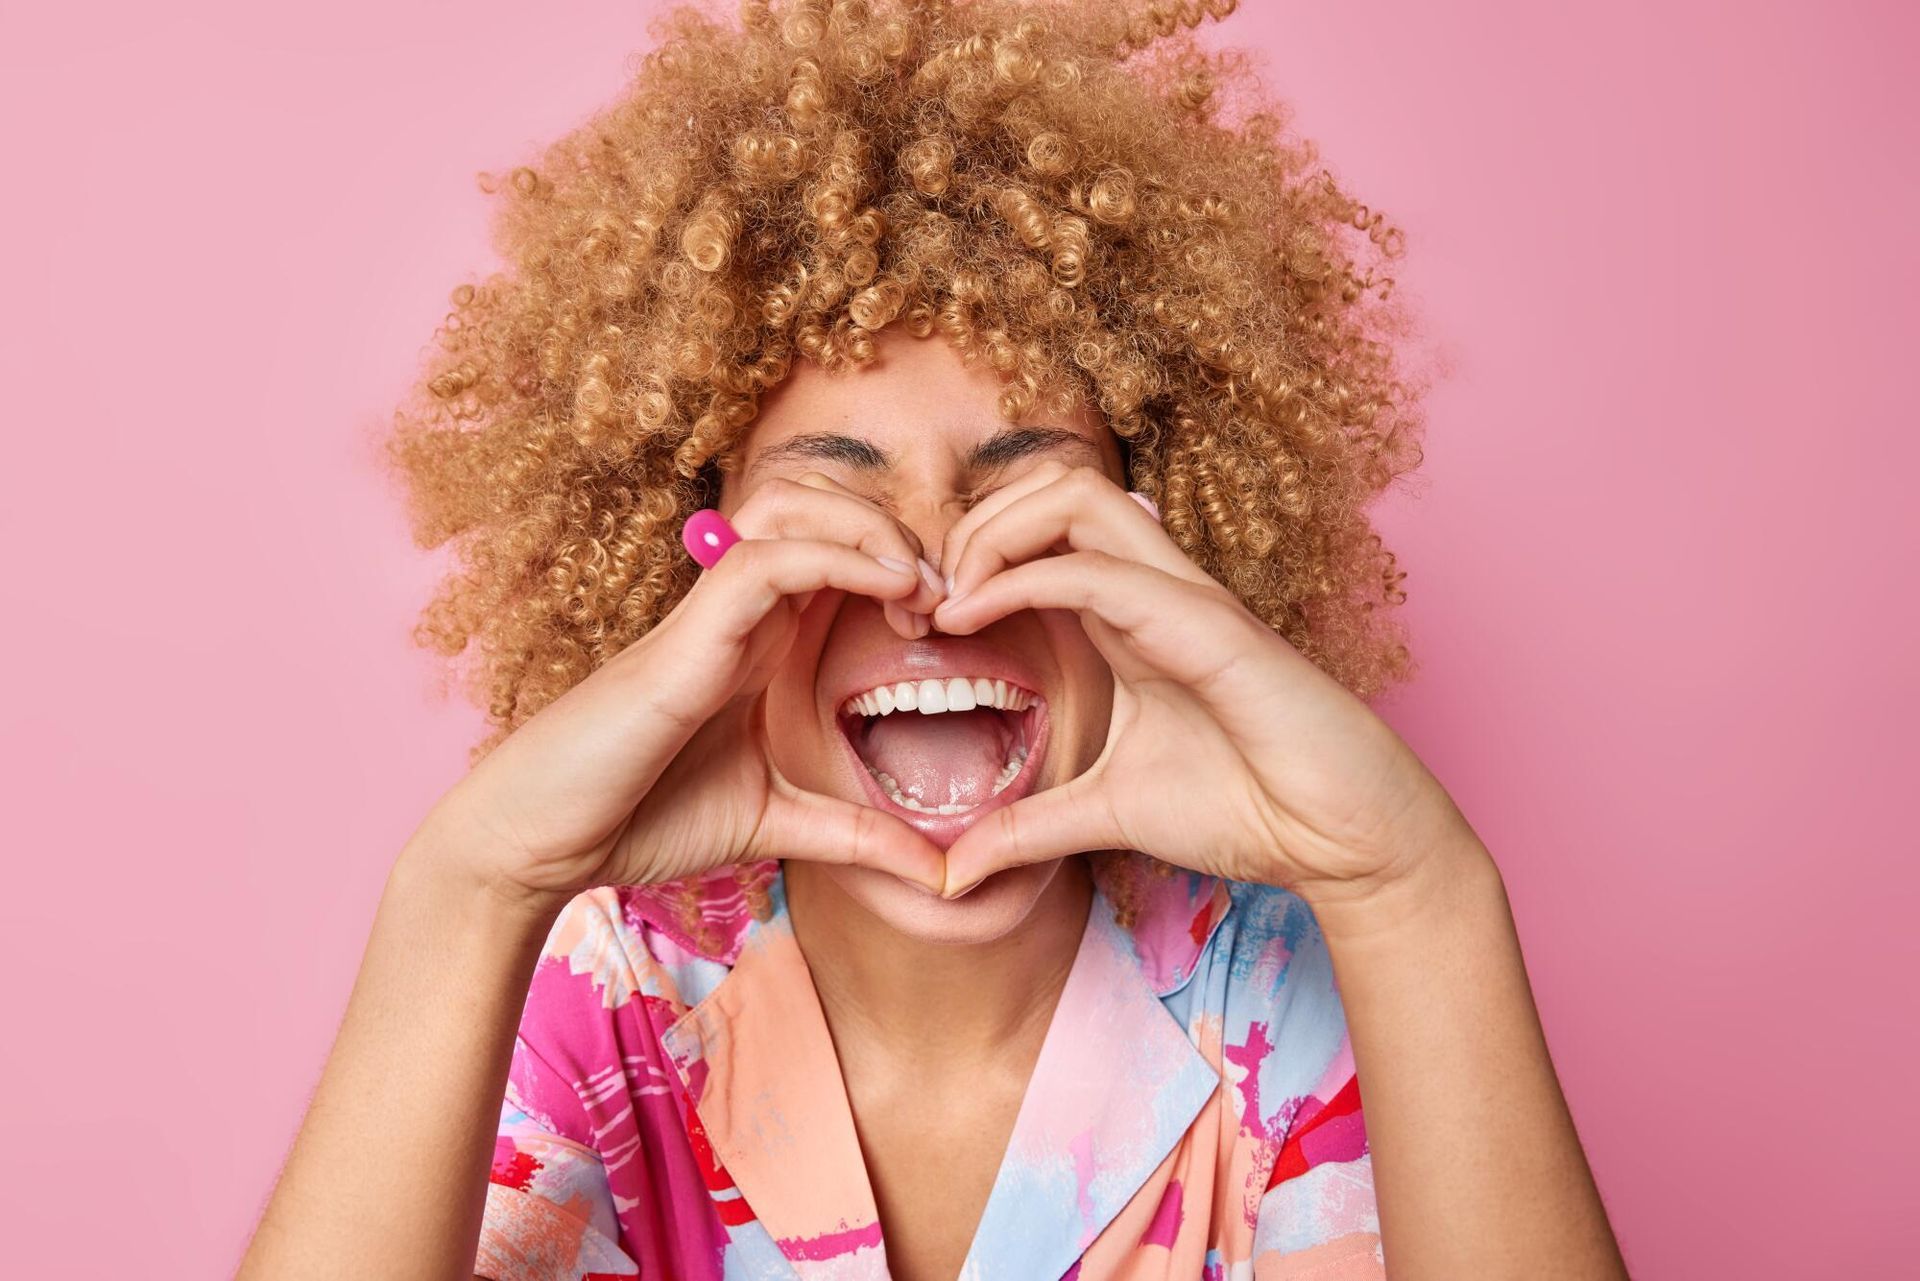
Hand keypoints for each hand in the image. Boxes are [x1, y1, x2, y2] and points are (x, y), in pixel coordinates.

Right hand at [422, 474, 951, 909]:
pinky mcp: (689, 635)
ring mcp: (711, 614)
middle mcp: (740, 610)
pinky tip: (892, 589)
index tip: (953, 624)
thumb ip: (857, 837)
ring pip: (795, 507)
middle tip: (945, 600)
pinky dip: (838, 556)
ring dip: (871, 529)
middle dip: (897, 530)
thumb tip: (944, 874)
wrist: (541, 843)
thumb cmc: (640, 820)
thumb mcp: (777, 825)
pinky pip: (767, 560)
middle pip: (822, 505)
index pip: (839, 554)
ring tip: (920, 588)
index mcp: (762, 639)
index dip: (904, 565)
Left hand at [931, 463, 1472, 901]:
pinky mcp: (1208, 627)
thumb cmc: (1247, 807)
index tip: (917, 627)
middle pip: (1052, 485)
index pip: (1041, 530)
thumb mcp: (1104, 814)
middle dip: (972, 525)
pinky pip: (1103, 570)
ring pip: (1075, 495)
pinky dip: (1023, 578)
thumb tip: (953, 869)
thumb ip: (1027, 828)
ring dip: (992, 534)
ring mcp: (1182, 599)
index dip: (968, 557)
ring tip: (947, 603)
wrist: (1341, 839)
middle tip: (923, 603)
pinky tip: (973, 619)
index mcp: (1129, 615)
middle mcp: (1152, 589)